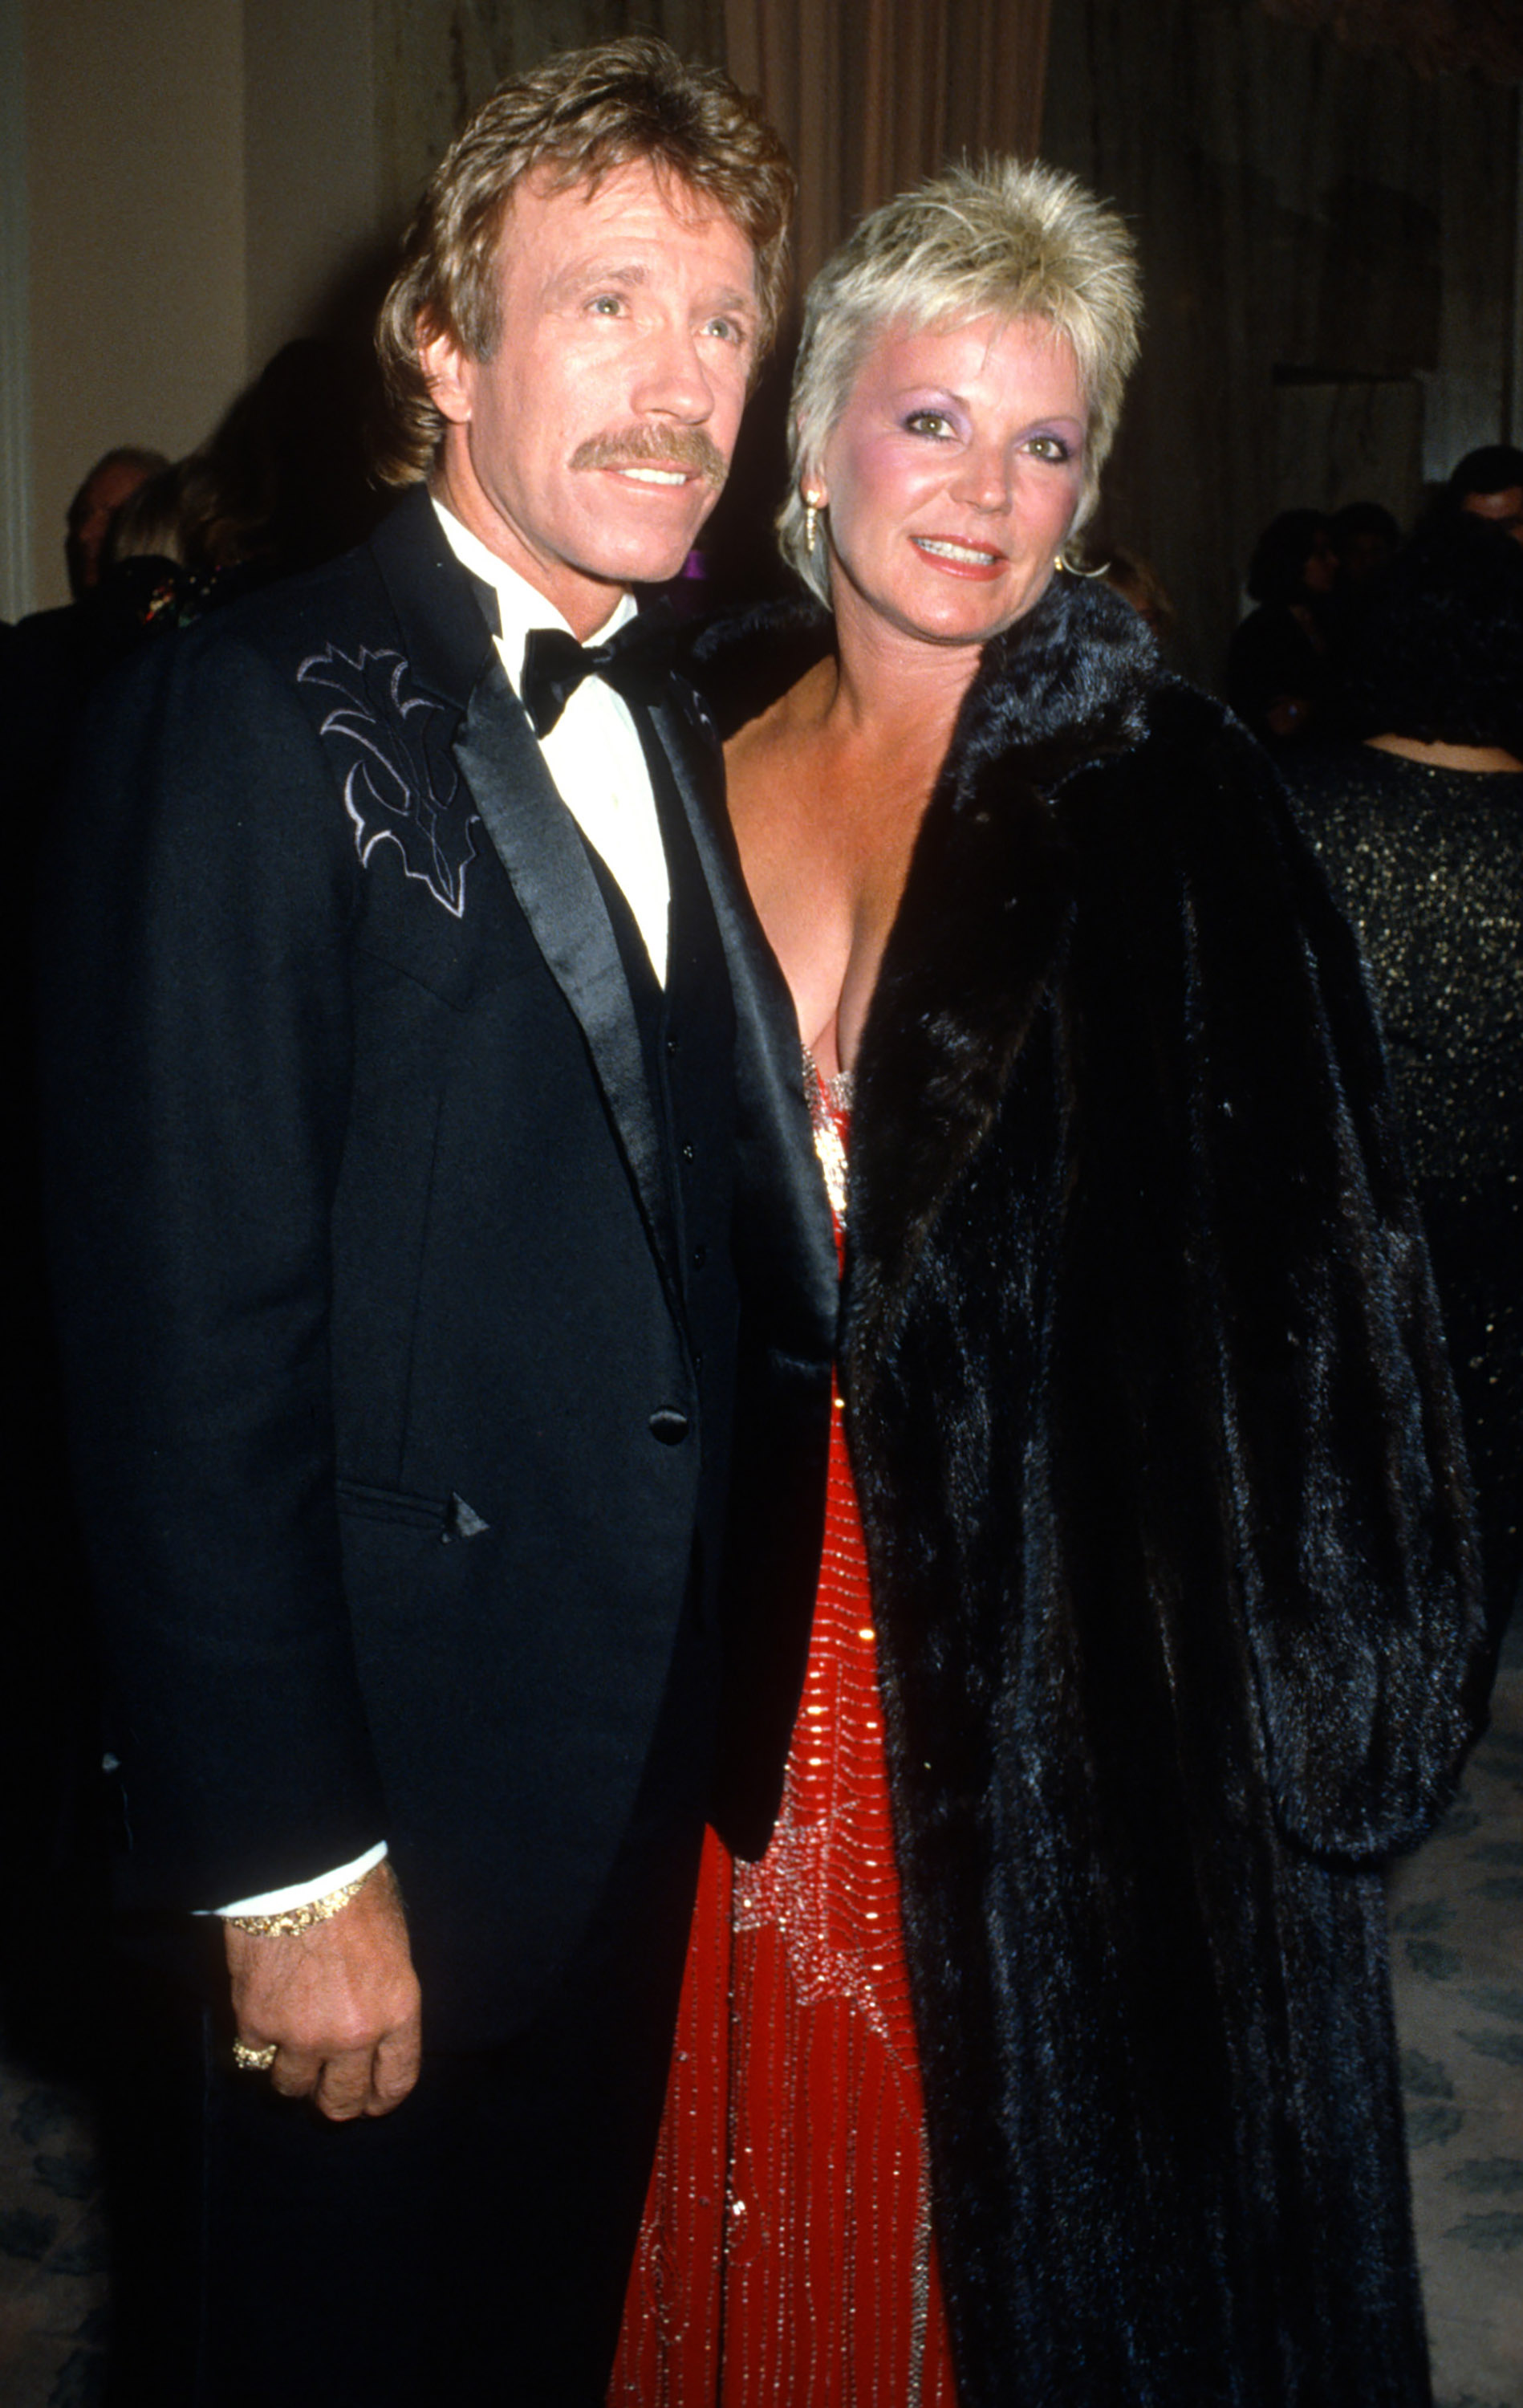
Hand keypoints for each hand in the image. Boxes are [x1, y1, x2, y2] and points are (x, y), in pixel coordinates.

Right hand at [225, 1860, 422, 2119]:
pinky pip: (254, 2055)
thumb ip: (386, 1988)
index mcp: (397, 2010)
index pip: (395, 2081)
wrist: (301, 1870)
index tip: (371, 2102)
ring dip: (292, 2073)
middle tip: (326, 2092)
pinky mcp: (257, 2022)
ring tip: (291, 2051)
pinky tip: (263, 2021)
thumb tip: (374, 2011)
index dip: (381, 2099)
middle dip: (335, 2101)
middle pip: (340, 2101)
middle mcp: (353, 2035)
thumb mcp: (395, 1941)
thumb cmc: (356, 1891)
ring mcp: (301, 2035)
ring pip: (291, 2086)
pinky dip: (257, 2042)